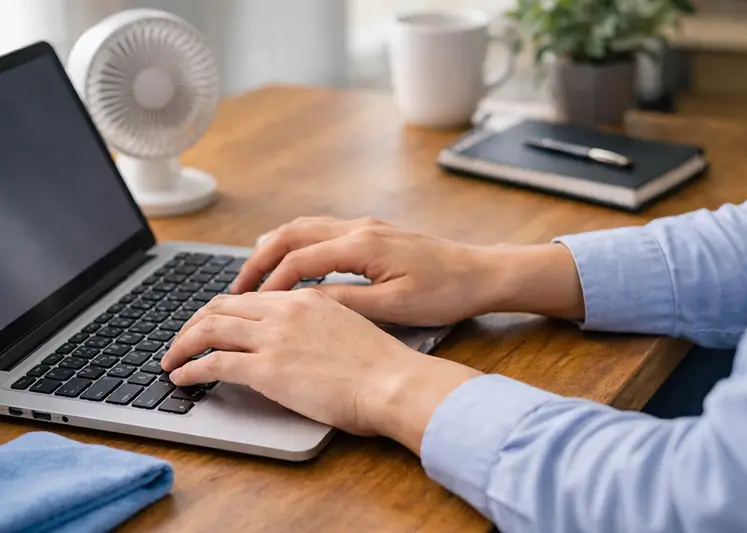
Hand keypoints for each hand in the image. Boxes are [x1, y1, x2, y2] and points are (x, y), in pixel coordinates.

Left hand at [161, 289, 480, 450]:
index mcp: (307, 299)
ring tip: (170, 359)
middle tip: (181, 339)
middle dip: (193, 323)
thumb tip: (304, 340)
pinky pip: (213, 363)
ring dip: (182, 344)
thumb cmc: (383, 365)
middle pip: (221, 306)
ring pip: (209, 329)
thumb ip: (321, 325)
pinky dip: (190, 369)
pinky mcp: (267, 369)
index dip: (222, 308)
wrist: (395, 381)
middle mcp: (285, 311)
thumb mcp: (351, 329)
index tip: (211, 322)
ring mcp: (274, 338)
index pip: (250, 297)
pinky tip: (181, 378)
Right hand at [231, 217, 585, 324]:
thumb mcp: (394, 307)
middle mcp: (359, 227)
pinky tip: (290, 266)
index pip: (300, 260)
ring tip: (254, 279)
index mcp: (362, 245)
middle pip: (291, 233)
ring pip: (304, 227)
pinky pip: (321, 232)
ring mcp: (366, 226)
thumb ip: (345, 302)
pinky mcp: (373, 232)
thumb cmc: (445, 292)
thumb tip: (303, 303)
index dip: (271, 284)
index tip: (251, 308)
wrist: (481, 273)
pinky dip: (296, 246)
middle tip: (236, 288)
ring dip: (274, 249)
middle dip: (259, 259)